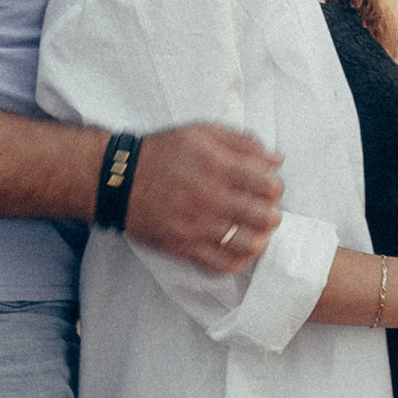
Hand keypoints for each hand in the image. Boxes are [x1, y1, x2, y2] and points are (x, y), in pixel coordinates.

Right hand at [128, 121, 284, 274]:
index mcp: (219, 166)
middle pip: (265, 218)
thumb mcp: (203, 132)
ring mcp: (198, 226)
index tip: (267, 189)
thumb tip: (276, 159)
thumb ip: (243, 142)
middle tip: (263, 211)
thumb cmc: (163, 153)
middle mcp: (211, 198)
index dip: (274, 188)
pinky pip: (223, 265)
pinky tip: (235, 249)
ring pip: (249, 245)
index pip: (268, 185)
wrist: (121, 179)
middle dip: (270, 214)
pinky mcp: (184, 247)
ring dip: (258, 239)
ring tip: (253, 232)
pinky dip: (237, 260)